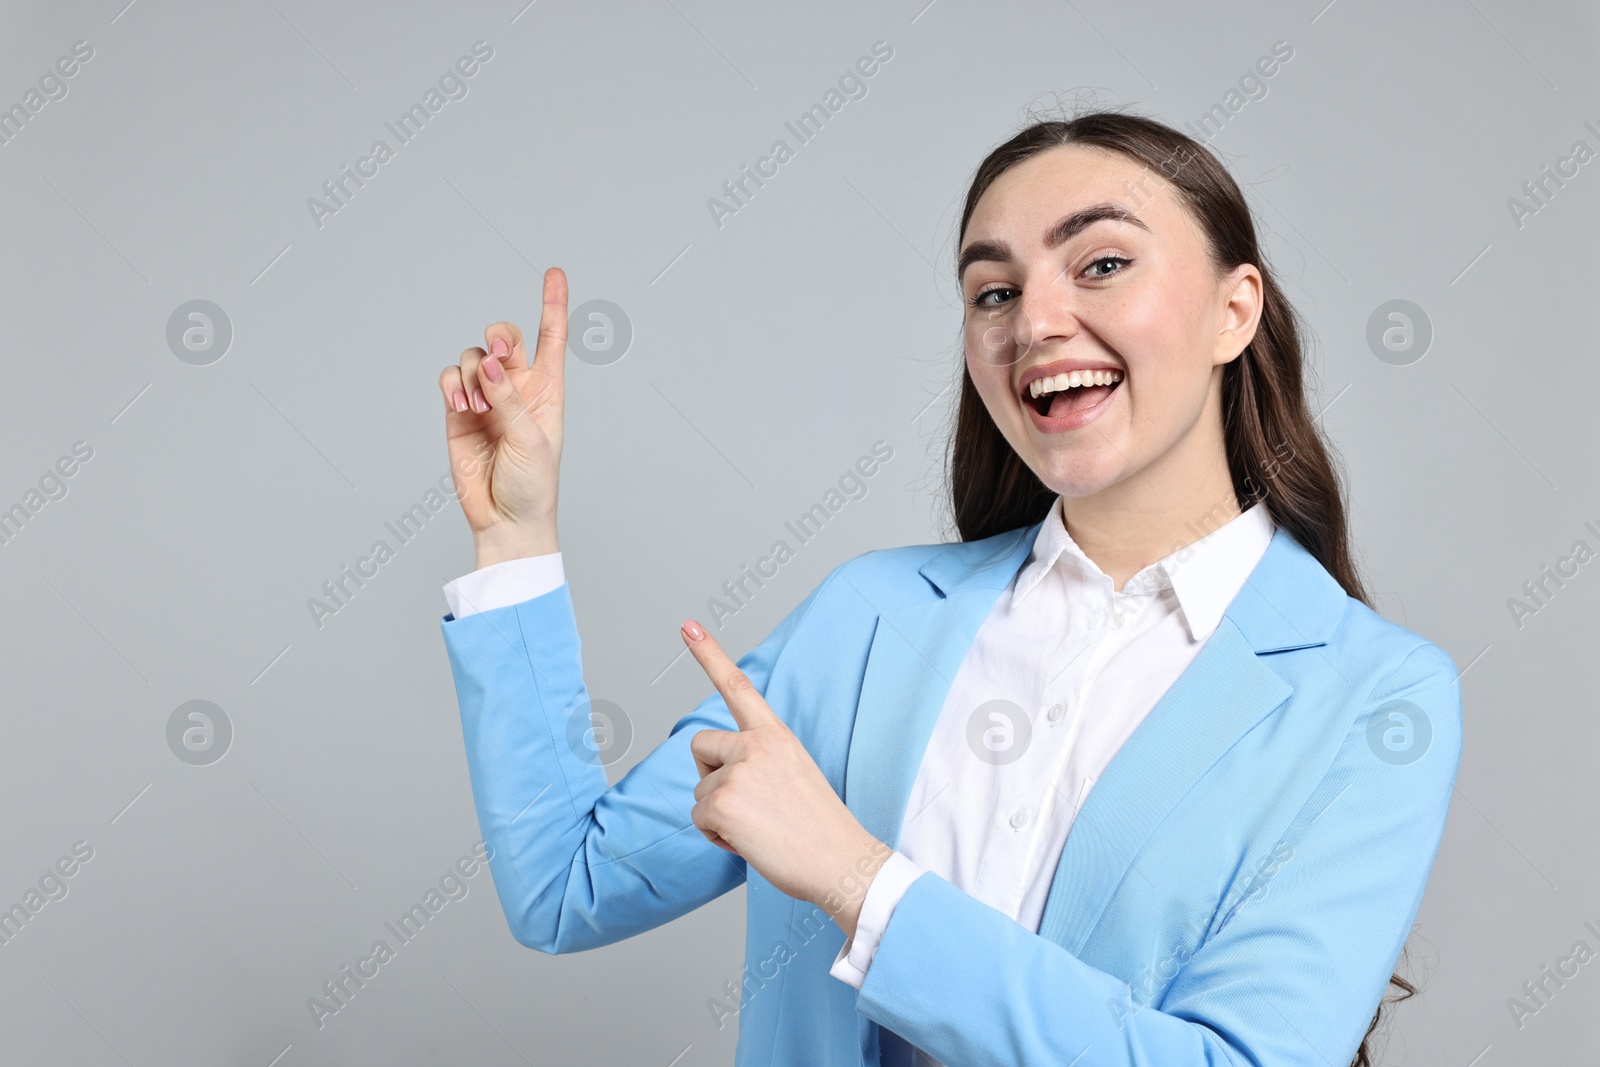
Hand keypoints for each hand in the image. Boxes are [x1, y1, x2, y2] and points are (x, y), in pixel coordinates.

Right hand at [438, 267, 567, 564]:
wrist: (505, 519)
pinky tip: (462, 406)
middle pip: (502, 338)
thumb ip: (508, 399)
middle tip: (494, 355)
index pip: (552, 338)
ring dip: (472, 374)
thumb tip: (488, 363)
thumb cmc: (532, 484)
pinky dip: (452, 385)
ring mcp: (487, 398)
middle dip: (496, 336)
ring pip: (472, 358)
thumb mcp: (531, 440)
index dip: (553, 304)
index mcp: (547, 390)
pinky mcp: (459, 413)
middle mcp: (516, 387)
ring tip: (478, 408)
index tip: (555, 272)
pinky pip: (451, 380)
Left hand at [680, 618, 889, 939]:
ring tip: (761, 827)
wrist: (841, 862)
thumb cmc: (820, 828)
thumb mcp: (795, 774)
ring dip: (719, 813)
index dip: (708, 654)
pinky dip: (717, 837)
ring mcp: (737, 773)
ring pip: (699, 790)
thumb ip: (760, 761)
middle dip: (711, 774)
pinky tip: (751, 842)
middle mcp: (755, 745)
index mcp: (776, 735)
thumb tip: (725, 776)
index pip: (737, 687)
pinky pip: (699, 819)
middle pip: (700, 748)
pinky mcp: (722, 804)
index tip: (687, 625)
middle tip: (751, 804)